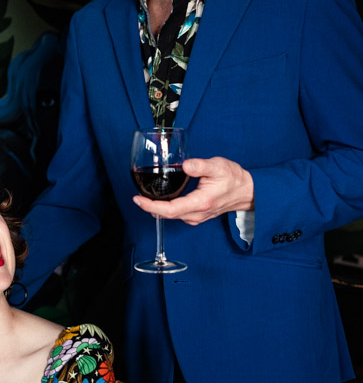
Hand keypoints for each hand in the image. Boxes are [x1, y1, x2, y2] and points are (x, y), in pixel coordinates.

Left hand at [133, 156, 253, 224]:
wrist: (246, 191)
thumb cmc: (233, 178)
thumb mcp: (218, 166)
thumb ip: (200, 166)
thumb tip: (185, 165)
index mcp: (200, 203)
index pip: (170, 210)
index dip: (151, 206)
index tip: (138, 200)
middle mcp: (196, 214)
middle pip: (166, 215)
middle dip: (149, 207)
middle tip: (136, 198)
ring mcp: (196, 217)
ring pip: (171, 216)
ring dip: (156, 209)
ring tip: (144, 199)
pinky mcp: (196, 216)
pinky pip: (177, 215)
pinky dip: (165, 209)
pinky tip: (160, 201)